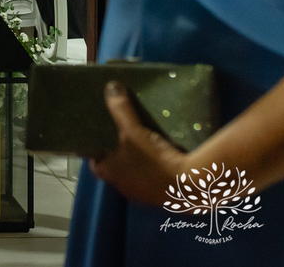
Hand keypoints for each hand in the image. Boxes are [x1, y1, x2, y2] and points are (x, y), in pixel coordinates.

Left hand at [90, 81, 186, 205]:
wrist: (188, 186)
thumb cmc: (152, 159)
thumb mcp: (132, 130)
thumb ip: (120, 109)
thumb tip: (111, 86)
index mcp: (108, 173)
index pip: (95, 162)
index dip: (96, 150)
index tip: (101, 135)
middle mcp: (122, 186)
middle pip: (115, 167)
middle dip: (118, 152)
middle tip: (123, 133)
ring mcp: (142, 193)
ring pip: (135, 173)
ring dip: (138, 160)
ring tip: (143, 141)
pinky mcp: (161, 196)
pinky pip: (153, 179)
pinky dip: (155, 168)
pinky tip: (162, 155)